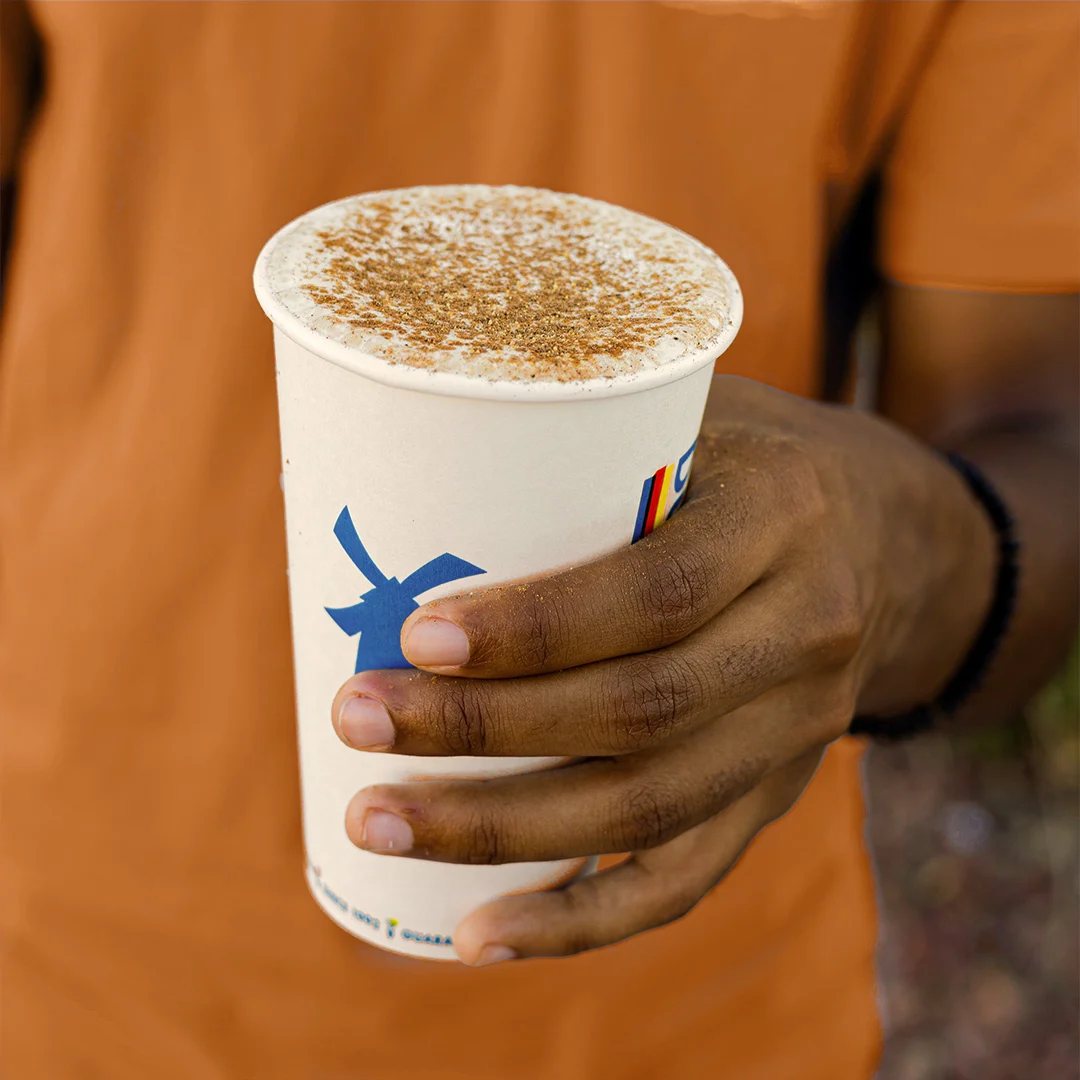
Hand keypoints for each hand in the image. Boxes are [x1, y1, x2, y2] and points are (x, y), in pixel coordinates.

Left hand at [331, 376, 994, 964]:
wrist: (890, 540)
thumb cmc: (751, 459)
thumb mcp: (699, 409)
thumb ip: (585, 431)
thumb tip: (395, 465)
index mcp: (784, 518)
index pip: (662, 591)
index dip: (540, 626)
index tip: (419, 635)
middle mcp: (804, 633)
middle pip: (643, 711)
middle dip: (485, 729)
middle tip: (358, 717)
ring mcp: (794, 731)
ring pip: (649, 807)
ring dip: (502, 831)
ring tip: (375, 820)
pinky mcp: (771, 793)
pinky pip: (683, 878)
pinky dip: (578, 920)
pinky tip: (477, 933)